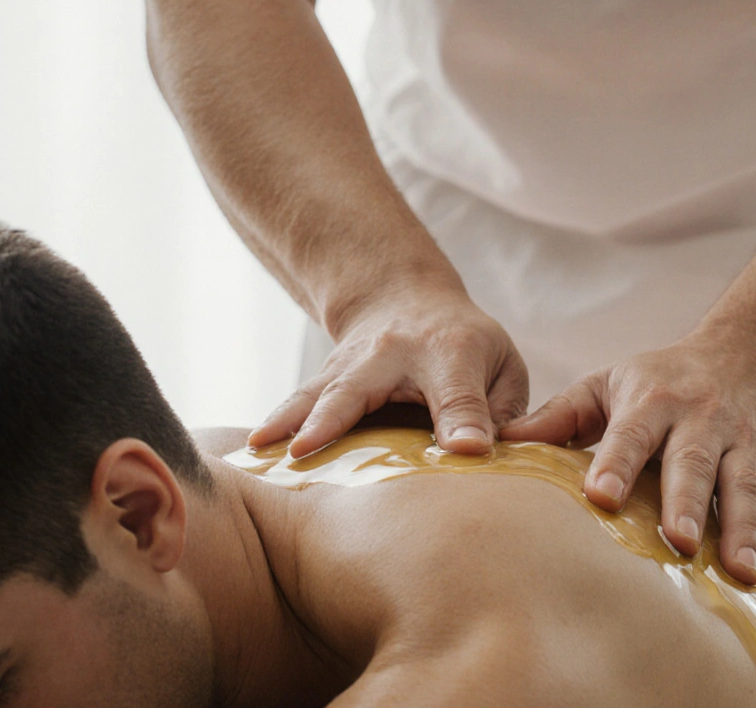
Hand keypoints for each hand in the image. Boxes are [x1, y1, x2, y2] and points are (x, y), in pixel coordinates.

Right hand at [249, 285, 528, 457]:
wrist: (406, 296)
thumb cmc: (466, 344)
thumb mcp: (502, 365)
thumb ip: (504, 410)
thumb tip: (490, 458)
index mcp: (449, 353)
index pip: (458, 393)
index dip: (465, 422)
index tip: (468, 451)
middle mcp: (393, 354)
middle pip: (361, 388)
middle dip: (333, 418)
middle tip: (305, 449)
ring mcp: (351, 364)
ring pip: (316, 393)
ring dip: (289, 421)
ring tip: (262, 449)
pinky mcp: (325, 377)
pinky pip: (297, 402)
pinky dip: (275, 423)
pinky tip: (251, 450)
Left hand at [501, 327, 755, 584]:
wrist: (753, 353)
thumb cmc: (663, 379)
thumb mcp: (610, 383)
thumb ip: (560, 416)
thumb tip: (496, 444)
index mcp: (654, 401)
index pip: (631, 434)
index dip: (616, 463)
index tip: (600, 496)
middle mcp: (704, 420)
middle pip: (696, 463)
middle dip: (688, 502)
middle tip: (678, 542)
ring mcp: (746, 443)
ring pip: (746, 487)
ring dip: (745, 530)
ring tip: (740, 573)